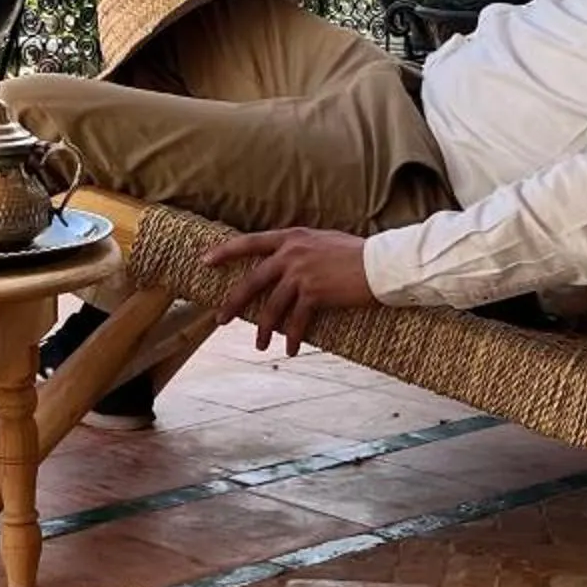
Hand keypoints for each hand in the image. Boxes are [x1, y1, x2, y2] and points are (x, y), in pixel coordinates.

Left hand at [205, 227, 372, 353]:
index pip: (249, 243)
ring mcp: (301, 273)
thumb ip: (301, 249)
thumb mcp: (323, 241)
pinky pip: (295, 321)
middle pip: (251, 281)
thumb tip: (286, 265)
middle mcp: (291, 253)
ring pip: (271, 306)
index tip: (205, 261)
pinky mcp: (314, 293)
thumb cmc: (357, 253)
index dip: (225, 252)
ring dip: (265, 329)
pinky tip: (289, 349)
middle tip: (221, 319)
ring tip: (260, 345)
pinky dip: (291, 337)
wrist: (381, 265)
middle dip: (233, 303)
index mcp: (292, 237)